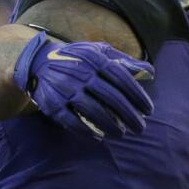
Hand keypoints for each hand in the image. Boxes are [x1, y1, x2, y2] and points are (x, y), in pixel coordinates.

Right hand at [14, 31, 154, 139]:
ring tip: (122, 134)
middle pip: (111, 98)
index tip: (149, 110)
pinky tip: (99, 137)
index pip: (122, 79)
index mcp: (95, 60)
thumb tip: (151, 72)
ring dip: (111, 126)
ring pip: (94, 111)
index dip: (138, 96)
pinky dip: (87, 131)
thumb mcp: (100, 51)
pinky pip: (72, 121)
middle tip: (140, 128)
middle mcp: (80, 74)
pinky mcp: (52, 104)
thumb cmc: (78, 58)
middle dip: (129, 115)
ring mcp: (65, 89)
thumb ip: (125, 61)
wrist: (38, 62)